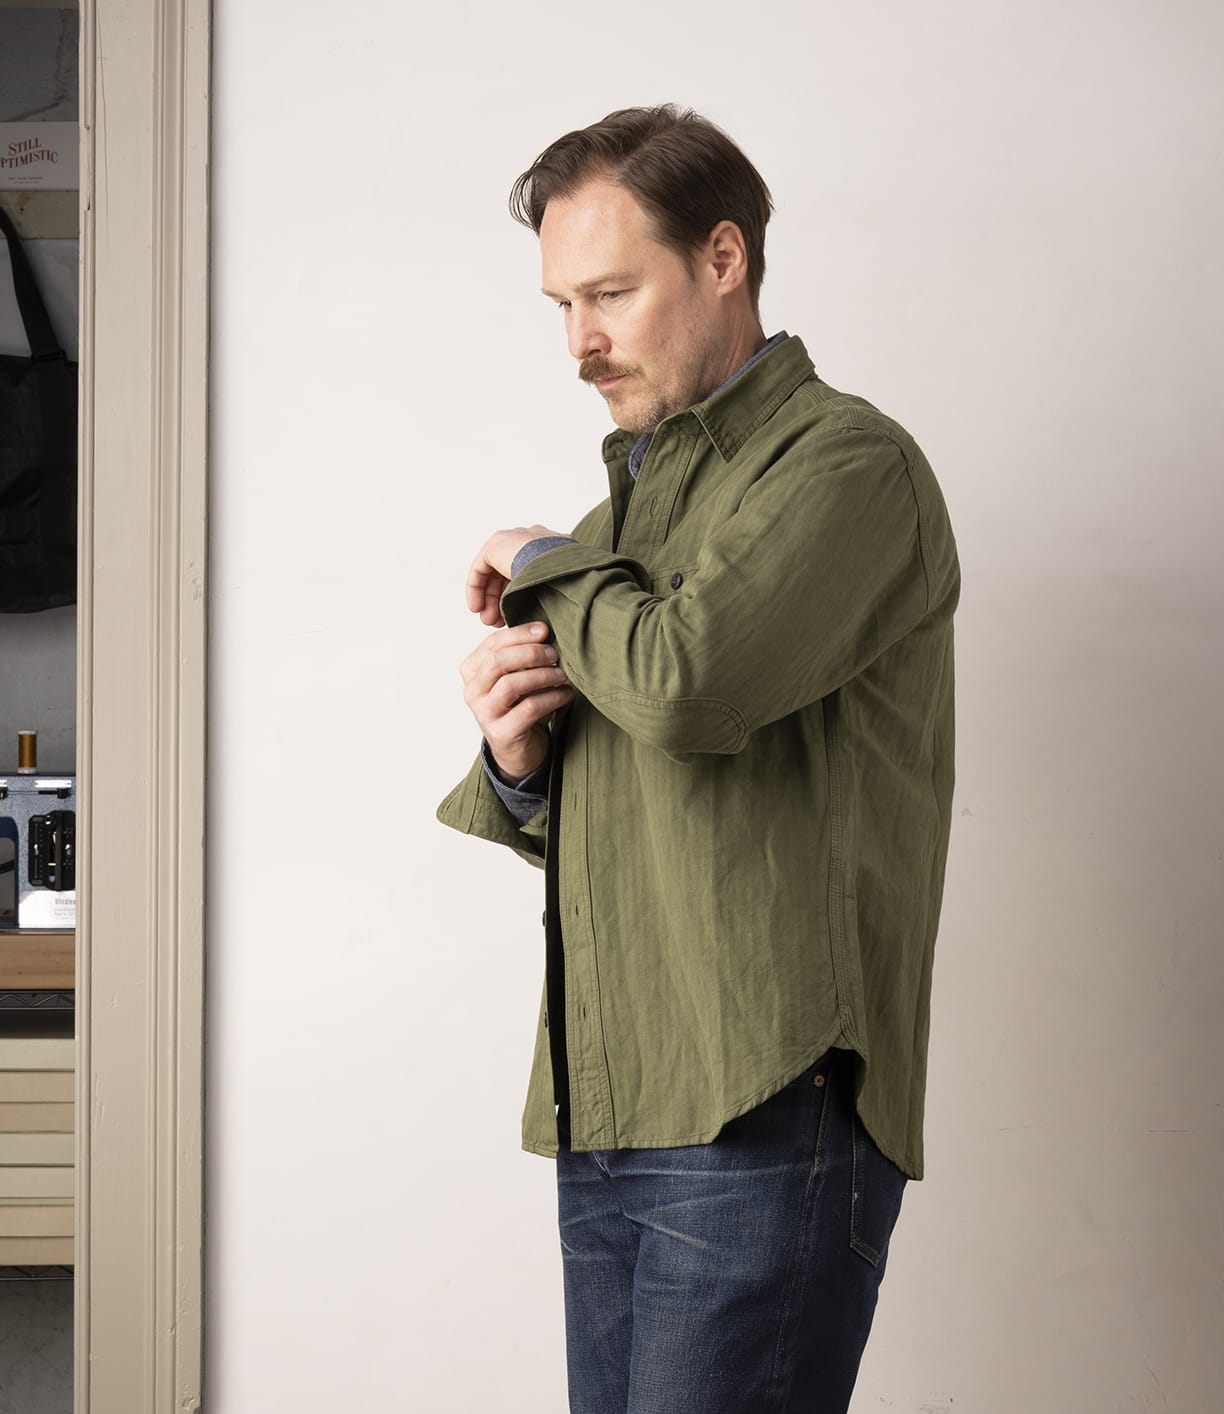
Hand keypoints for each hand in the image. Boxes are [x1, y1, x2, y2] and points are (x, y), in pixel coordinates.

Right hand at [460, 622, 572, 780]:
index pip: (492, 643)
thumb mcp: (515, 675)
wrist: (518, 748)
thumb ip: (521, 654)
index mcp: (472, 671)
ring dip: (542, 675)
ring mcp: (484, 714)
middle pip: (498, 662)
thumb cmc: (518, 704)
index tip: (544, 630)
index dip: (520, 634)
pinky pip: (528, 709)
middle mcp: (472, 692)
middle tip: (554, 654)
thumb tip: (543, 631)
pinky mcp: (501, 734)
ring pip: (511, 685)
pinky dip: (552, 698)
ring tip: (562, 675)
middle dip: (531, 653)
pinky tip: (565, 694)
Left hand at [467, 525, 563, 625]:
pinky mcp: (496, 544)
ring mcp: (513, 538)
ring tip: (488, 620)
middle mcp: (530, 538)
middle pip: (507, 572)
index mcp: (550, 546)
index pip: (525, 570)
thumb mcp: (561, 590)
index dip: (515, 596)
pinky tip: (478, 608)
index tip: (511, 619)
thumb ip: (550, 594)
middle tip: (497, 622)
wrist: (561, 570)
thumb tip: (546, 617)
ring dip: (489, 598)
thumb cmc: (570, 584)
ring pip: (493, 571)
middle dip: (500, 600)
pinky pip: (480, 567)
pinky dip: (477, 588)